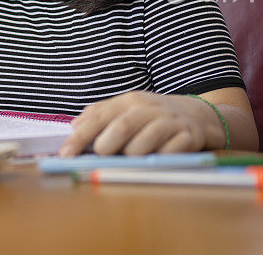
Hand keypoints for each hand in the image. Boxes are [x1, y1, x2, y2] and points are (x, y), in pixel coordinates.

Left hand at [59, 91, 224, 156]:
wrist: (198, 113)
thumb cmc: (153, 115)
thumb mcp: (127, 108)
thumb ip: (100, 114)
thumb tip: (75, 124)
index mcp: (129, 101)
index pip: (98, 117)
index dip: (79, 137)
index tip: (65, 154)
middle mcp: (148, 109)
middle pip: (120, 128)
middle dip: (105, 146)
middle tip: (101, 156)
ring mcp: (169, 123)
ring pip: (143, 144)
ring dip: (131, 156)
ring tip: (130, 157)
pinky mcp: (188, 137)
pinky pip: (169, 154)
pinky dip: (157, 161)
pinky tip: (155, 160)